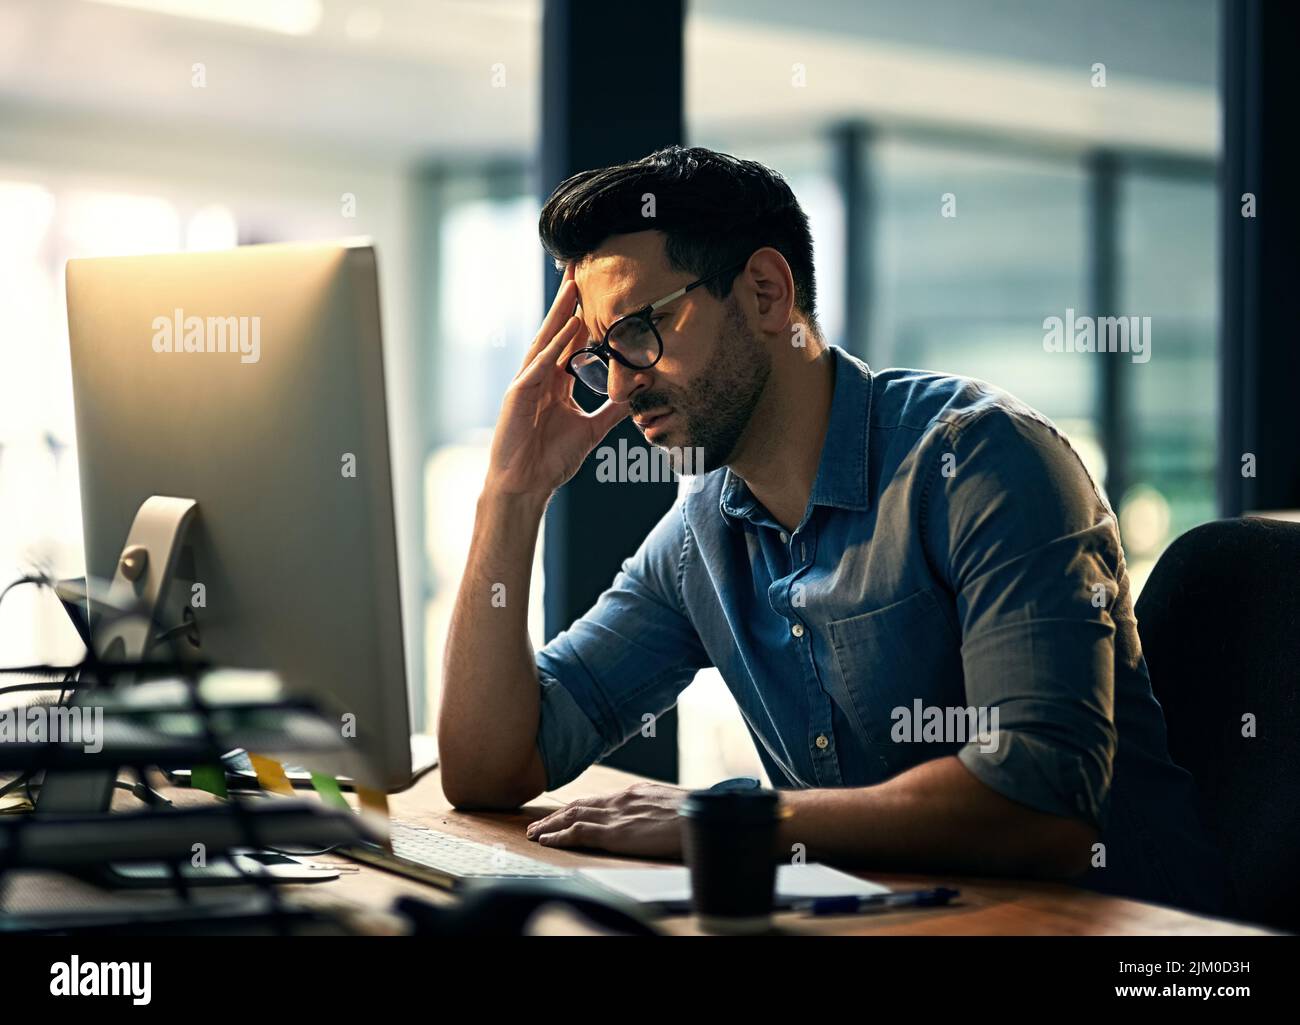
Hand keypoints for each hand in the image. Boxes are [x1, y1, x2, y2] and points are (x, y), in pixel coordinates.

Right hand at [484, 261, 628, 497]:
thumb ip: (613, 410)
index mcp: (554, 383)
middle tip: (581, 269)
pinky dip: (555, 345)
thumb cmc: (550, 460)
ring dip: (561, 312)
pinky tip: (569, 325)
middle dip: (569, 302)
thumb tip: (638, 394)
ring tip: (575, 285)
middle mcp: (539, 377)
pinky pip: (540, 364)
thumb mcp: (591, 430)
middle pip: (557, 332)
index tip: (598, 292)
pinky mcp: (518, 395)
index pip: (570, 342)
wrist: (525, 486)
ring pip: (546, 341)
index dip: (583, 317)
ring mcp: (526, 383)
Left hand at [524, 782, 688, 858]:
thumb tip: (653, 818)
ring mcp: (616, 815)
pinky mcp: (615, 833)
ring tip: (534, 833)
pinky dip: (559, 836)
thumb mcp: (671, 807)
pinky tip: (547, 841)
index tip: (561, 814)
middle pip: (579, 805)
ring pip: (573, 816)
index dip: (575, 807)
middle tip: (537, 824)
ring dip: (550, 825)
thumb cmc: (694, 816)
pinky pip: (579, 833)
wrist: (702, 816)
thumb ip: (654, 810)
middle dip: (556, 816)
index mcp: (633, 794)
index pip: (596, 800)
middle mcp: (620, 800)